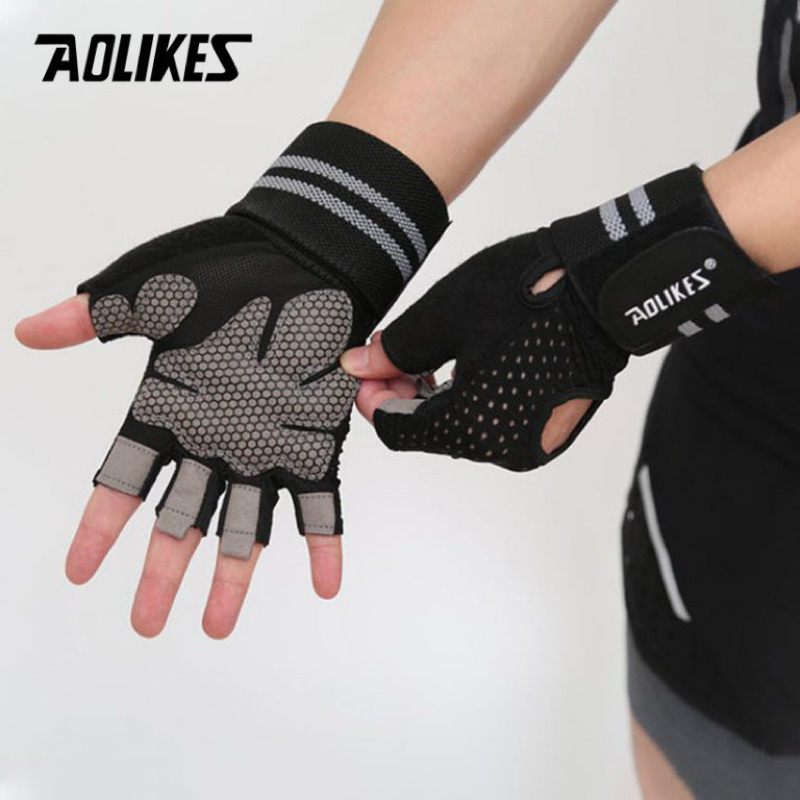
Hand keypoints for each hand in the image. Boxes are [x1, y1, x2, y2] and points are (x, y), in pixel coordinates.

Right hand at [15, 121, 448, 636]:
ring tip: (217, 627)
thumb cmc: (227, 267)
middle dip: (163, 572)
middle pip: (181, 519)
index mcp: (170, 408)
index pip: (124, 480)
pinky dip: (324, 542)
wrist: (304, 254)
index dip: (100, 528)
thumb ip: (94, 317)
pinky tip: (325, 584)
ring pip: (246, 524)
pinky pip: (321, 500)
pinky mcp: (316, 438)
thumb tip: (26, 331)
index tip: (79, 572)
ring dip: (235, 576)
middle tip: (147, 625)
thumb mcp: (151, 290)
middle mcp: (215, 438)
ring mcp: (267, 443)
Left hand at [344, 307, 593, 457]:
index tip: (366, 367)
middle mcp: (503, 449)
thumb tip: (357, 369)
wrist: (604, 286)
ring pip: (463, 430)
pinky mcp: (552, 429)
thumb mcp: (442, 316)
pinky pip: (496, 424)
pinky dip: (472, 401)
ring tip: (432, 353)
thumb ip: (394, 351)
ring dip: (437, 399)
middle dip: (404, 396)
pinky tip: (468, 365)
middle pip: (430, 434)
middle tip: (396, 352)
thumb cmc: (527, 294)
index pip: (397, 431)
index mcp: (471, 429)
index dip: (373, 399)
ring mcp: (533, 443)